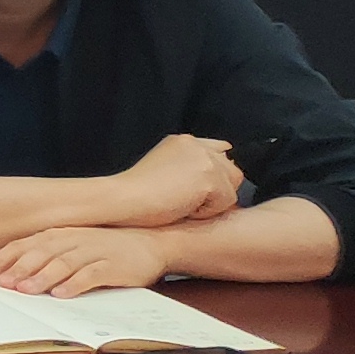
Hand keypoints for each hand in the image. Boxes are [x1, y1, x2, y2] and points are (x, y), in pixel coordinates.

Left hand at [0, 224, 167, 297]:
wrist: (152, 242)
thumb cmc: (106, 247)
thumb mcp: (73, 246)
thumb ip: (47, 255)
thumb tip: (11, 273)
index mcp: (59, 235)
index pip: (24, 245)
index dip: (2, 259)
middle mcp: (73, 240)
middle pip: (40, 254)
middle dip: (18, 269)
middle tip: (1, 284)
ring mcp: (94, 251)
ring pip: (62, 264)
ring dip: (42, 277)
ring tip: (25, 290)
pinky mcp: (113, 265)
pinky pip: (91, 275)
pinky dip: (75, 284)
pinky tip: (62, 294)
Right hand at [117, 134, 244, 225]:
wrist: (122, 200)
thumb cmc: (136, 194)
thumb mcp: (163, 169)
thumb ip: (189, 166)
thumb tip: (219, 180)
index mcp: (184, 141)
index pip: (221, 151)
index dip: (216, 173)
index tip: (197, 188)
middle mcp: (197, 145)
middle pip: (232, 172)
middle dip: (218, 190)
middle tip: (186, 200)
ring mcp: (204, 159)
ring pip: (231, 189)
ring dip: (212, 202)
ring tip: (182, 204)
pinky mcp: (210, 178)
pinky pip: (225, 203)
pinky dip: (206, 212)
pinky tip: (182, 208)